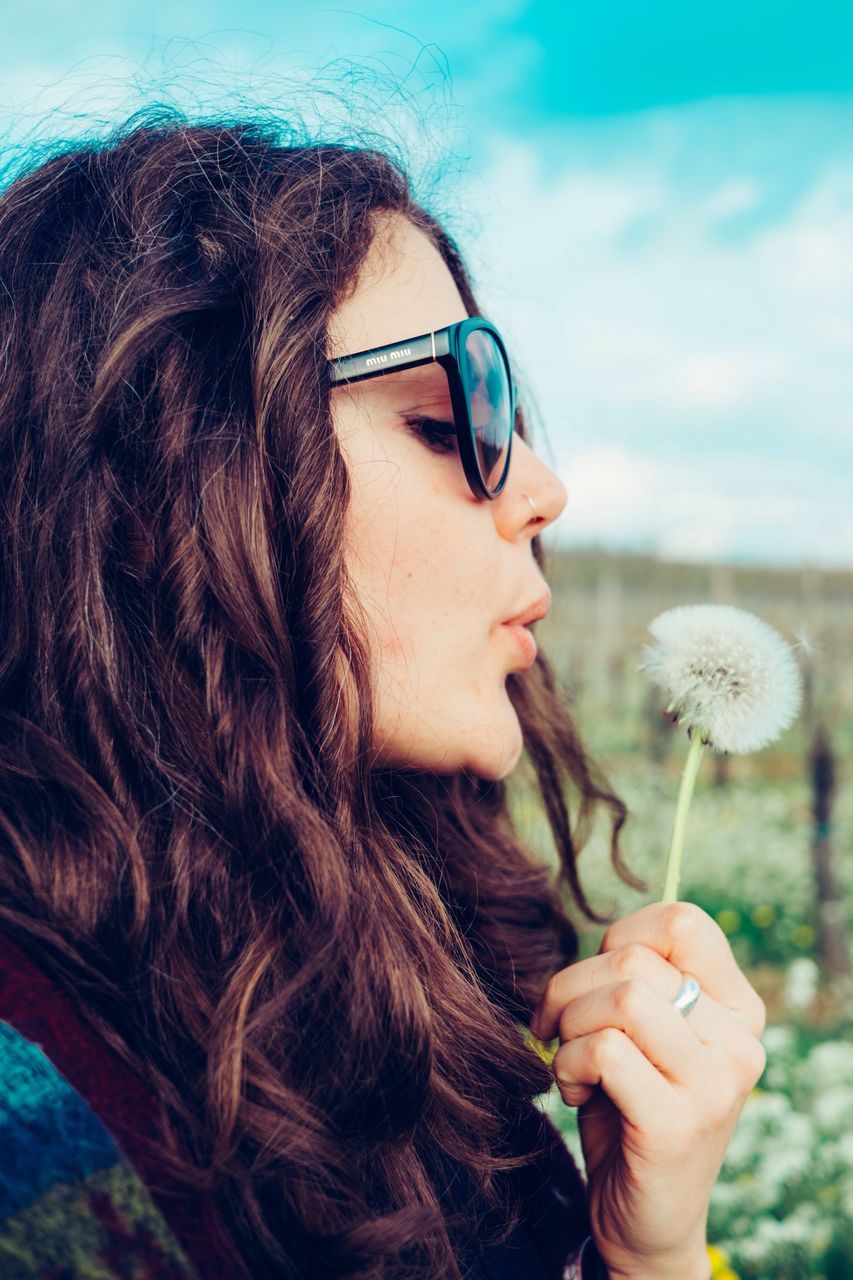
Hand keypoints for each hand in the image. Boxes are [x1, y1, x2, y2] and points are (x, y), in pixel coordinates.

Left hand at [530, 902, 765, 1279]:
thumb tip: (603, 937)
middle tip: (557, 1028)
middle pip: (633, 961)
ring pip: (622, 999)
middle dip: (571, 988)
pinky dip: (568, 1064)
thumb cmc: (631, 1104)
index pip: (683, 922)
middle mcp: (740, 1041)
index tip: (596, 980)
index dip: (622, 936)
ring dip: (569, 1026)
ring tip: (572, 1062)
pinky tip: (576, 1092)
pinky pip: (604, 1051)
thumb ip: (637, 979)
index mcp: (737, 1007)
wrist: (647, 1217)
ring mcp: (715, 1085)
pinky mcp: (677, 1125)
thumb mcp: (643, 1032)